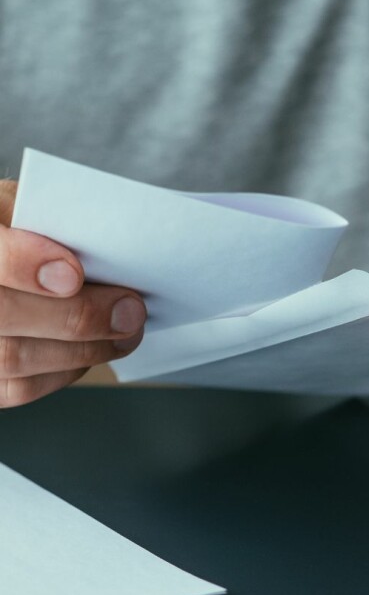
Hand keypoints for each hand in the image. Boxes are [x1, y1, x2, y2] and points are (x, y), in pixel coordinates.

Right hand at [0, 179, 145, 406]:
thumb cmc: (3, 232)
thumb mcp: (12, 207)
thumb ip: (43, 220)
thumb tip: (96, 248)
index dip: (24, 263)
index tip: (72, 273)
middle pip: (2, 313)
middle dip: (78, 316)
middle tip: (130, 310)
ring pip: (14, 358)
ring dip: (86, 349)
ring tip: (127, 332)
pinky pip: (20, 387)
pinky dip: (66, 369)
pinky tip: (91, 350)